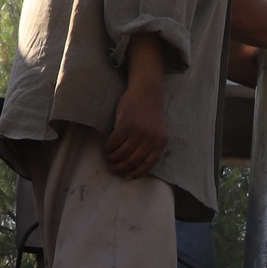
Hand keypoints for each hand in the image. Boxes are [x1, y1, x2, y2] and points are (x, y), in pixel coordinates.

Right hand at [105, 36, 168, 177]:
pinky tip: (106, 149)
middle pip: (132, 161)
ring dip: (112, 159)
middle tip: (112, 169)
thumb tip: (134, 164)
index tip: (127, 176)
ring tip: (108, 159)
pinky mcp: (125, 126)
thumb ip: (150, 145)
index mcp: (160, 142)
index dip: (136, 173)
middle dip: (120, 168)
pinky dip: (108, 149)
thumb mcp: (156, 131)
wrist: (147, 91)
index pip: (148, 164)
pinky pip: (114, 143)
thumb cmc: (150, 112)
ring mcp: (138, 133)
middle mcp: (150, 140)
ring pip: (121, 154)